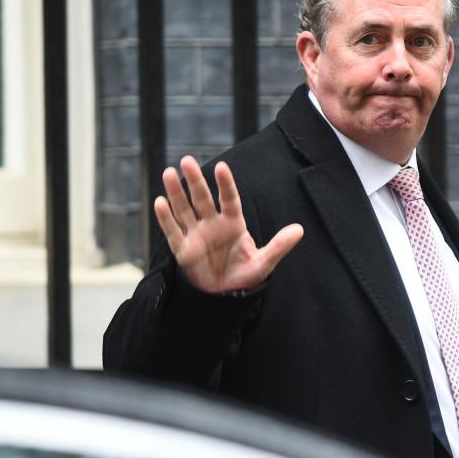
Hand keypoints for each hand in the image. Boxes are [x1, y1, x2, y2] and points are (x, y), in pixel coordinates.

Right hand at [154, 156, 303, 292]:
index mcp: (233, 224)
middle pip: (202, 199)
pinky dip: (165, 218)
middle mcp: (213, 225)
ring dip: (176, 193)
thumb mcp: (264, 263)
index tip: (222, 167)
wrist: (226, 297)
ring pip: (184, 210)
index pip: (229, 199)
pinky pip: (173, 232)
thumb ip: (279, 246)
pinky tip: (160, 202)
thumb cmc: (244, 277)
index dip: (226, 184)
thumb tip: (299, 230)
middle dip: (195, 180)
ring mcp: (196, 236)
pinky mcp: (183, 250)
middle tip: (187, 160)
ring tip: (168, 173)